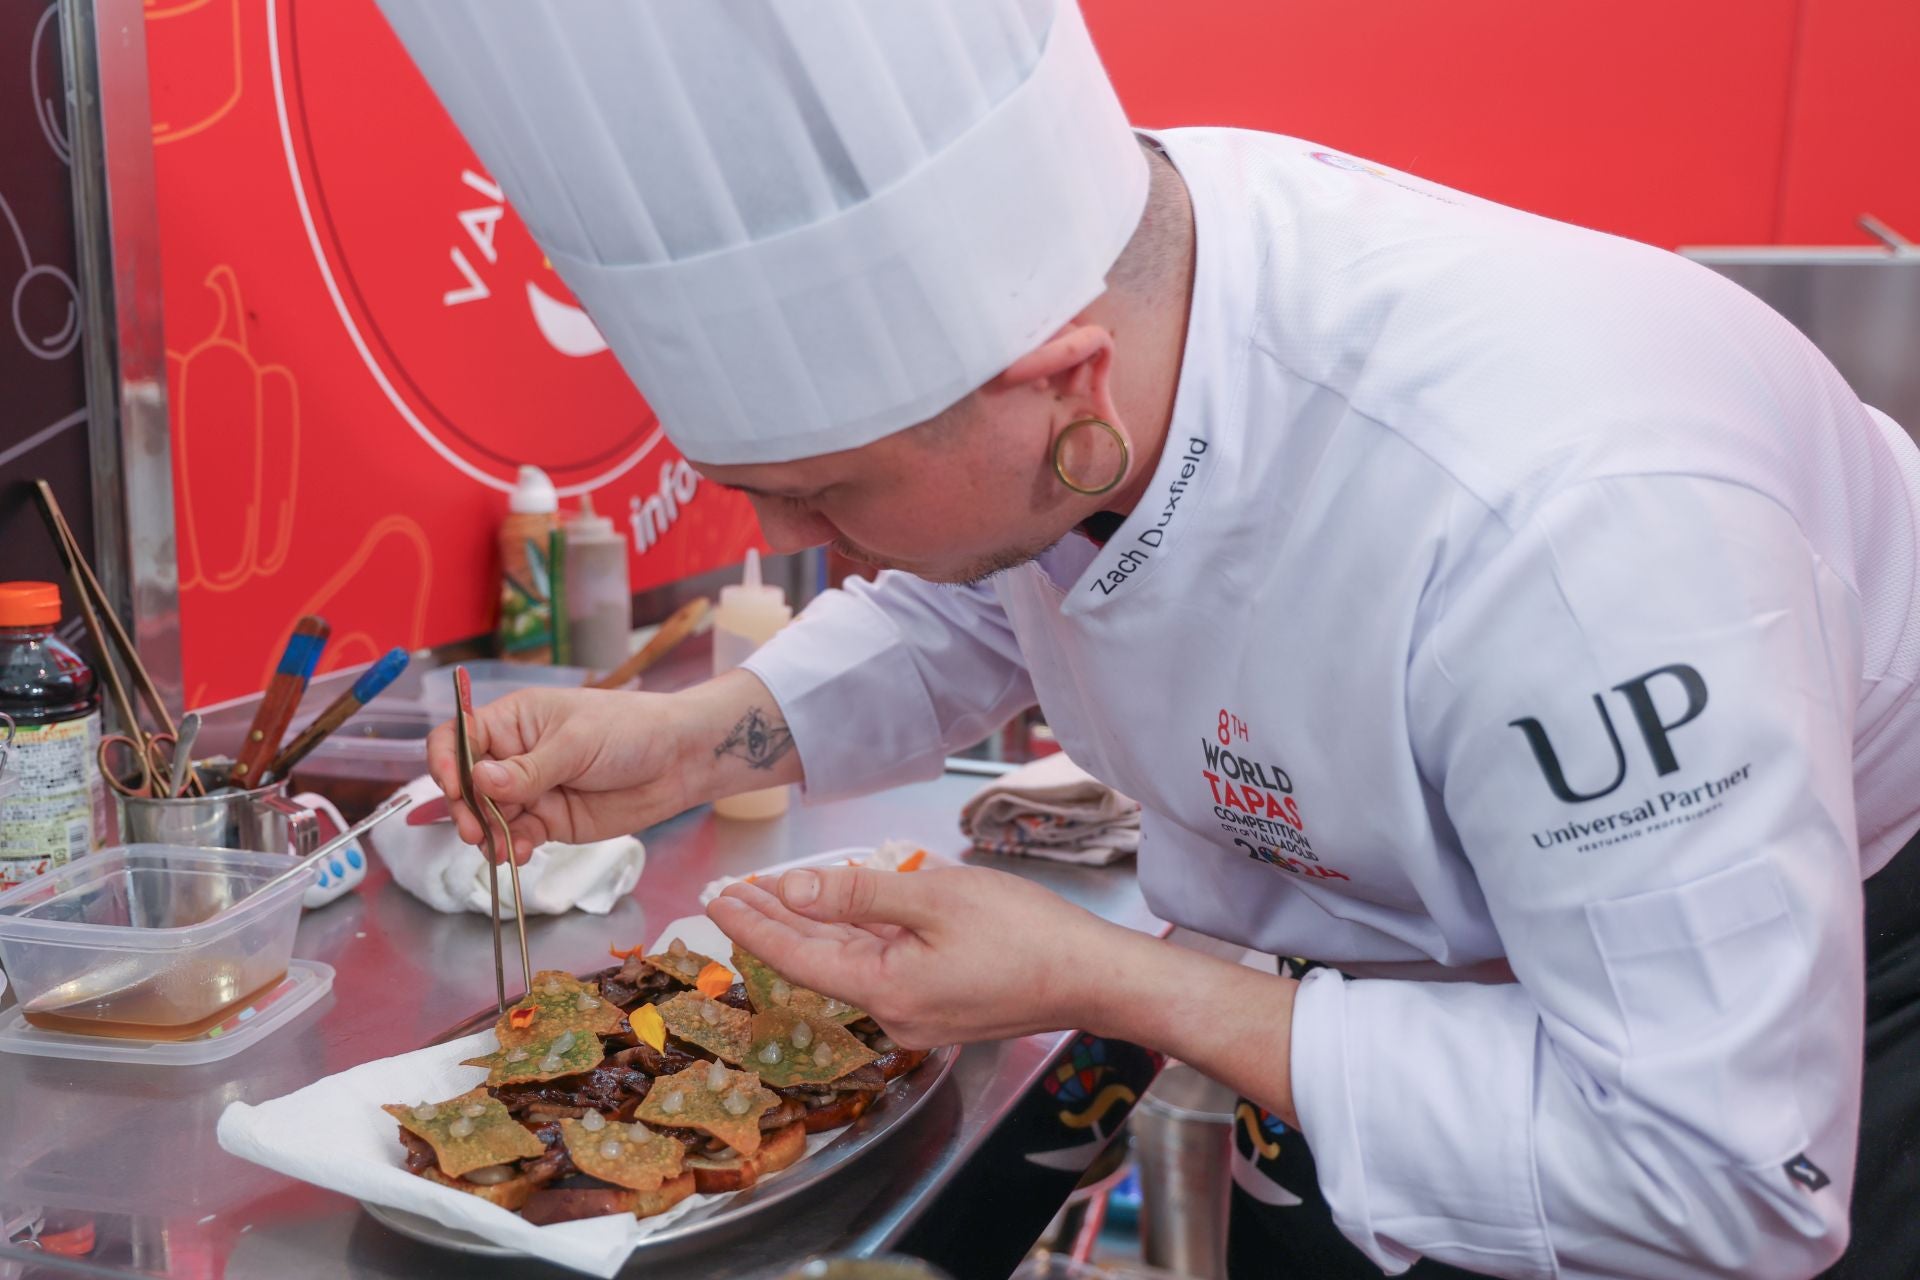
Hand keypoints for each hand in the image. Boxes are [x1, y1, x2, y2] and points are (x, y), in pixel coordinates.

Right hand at [425, 687, 690, 860]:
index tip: (451, 787)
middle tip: (475, 830)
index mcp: (513, 721)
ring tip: (501, 848)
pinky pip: (517, 838)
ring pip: (488, 817)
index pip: (459, 738)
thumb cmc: (629, 731)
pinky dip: (512, 848)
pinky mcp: (549, 821)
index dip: (446, 762)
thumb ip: (528, 768)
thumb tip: (479, 780)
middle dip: (465, 809)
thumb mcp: (576, 743)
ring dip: (487, 835)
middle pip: (466, 785)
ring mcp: (530, 791)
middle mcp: (514, 756)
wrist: (678, 761)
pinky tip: (520, 854)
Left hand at [705, 864, 1120, 1048]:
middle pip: (817, 961)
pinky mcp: (939, 1003)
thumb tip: (791, 890)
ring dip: (810, 927)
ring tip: (768, 896)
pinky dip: (853, 936)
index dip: (752, 925)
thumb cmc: (1027, 934)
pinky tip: (837, 912)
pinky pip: (881, 965)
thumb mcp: (936, 898)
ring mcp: (916, 1013)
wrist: (1094, 976)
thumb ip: (858, 895)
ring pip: (849, 962)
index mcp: (885, 992)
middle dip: (772, 923)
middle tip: (728, 892)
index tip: (715, 899)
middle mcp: (893, 1014)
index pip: (796, 956)